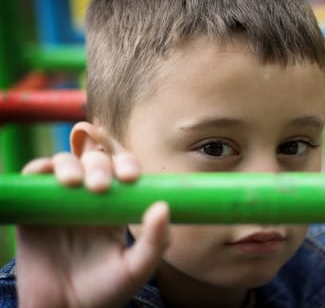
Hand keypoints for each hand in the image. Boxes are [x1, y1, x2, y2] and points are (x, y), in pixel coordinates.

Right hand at [16, 151, 170, 307]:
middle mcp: (90, 197)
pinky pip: (33, 179)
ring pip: (65, 164)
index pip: (124, 170)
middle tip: (100, 186)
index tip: (130, 176)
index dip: (127, 164)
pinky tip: (46, 174)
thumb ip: (155, 241)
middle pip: (96, 161)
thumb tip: (164, 206)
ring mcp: (62, 201)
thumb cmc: (106, 291)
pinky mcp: (35, 209)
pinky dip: (38, 169)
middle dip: (100, 165)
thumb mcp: (137, 268)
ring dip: (69, 164)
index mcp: (118, 205)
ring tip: (73, 183)